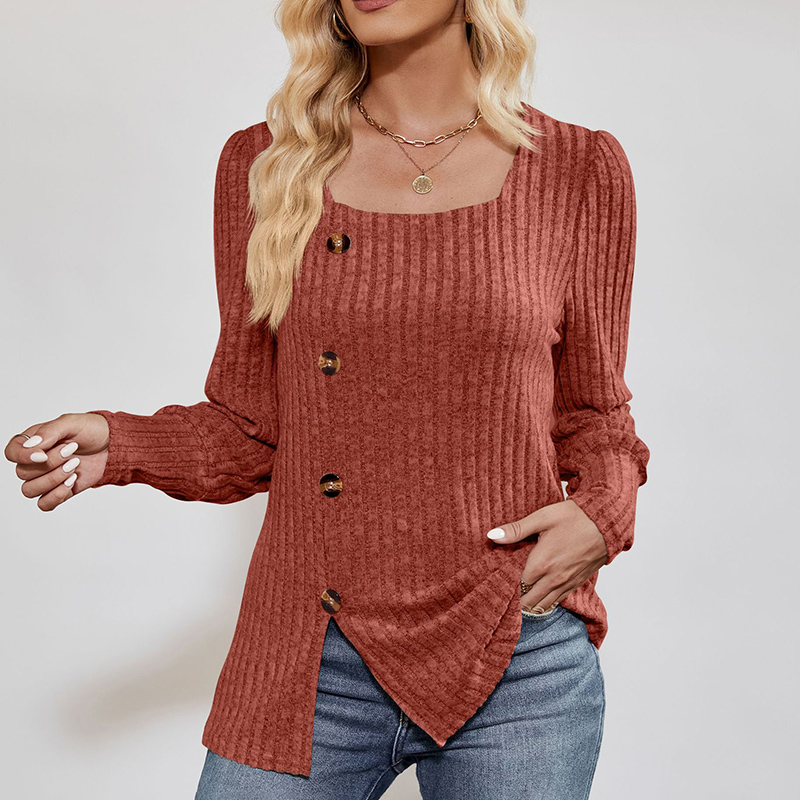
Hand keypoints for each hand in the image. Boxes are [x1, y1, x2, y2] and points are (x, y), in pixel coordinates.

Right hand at [5, 413, 110, 510]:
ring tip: (74, 466)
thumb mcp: (72, 423)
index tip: (43, 455)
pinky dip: (56, 496)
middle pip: (22, 473)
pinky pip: (44, 504)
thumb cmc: (91, 430)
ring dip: (53, 480)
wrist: (113, 445)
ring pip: (29, 490)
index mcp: (34, 442)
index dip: (21, 457)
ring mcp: (47, 478)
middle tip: (72, 451)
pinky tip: (72, 482)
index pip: (11, 453)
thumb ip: (50, 431)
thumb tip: (32, 446)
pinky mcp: (59, 491)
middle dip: (50, 464)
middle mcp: (36, 461)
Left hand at [486, 499, 607, 612]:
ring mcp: (567, 583)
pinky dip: (546, 603)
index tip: (497, 584)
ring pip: (543, 605)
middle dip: (516, 600)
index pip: (517, 585)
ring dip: (530, 604)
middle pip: (528, 601)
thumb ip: (516, 530)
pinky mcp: (577, 583)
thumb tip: (492, 535)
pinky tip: (539, 598)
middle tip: (505, 595)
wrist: (606, 523)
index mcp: (541, 564)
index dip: (506, 586)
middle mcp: (553, 578)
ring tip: (519, 600)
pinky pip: (558, 601)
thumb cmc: (574, 517)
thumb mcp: (542, 518)